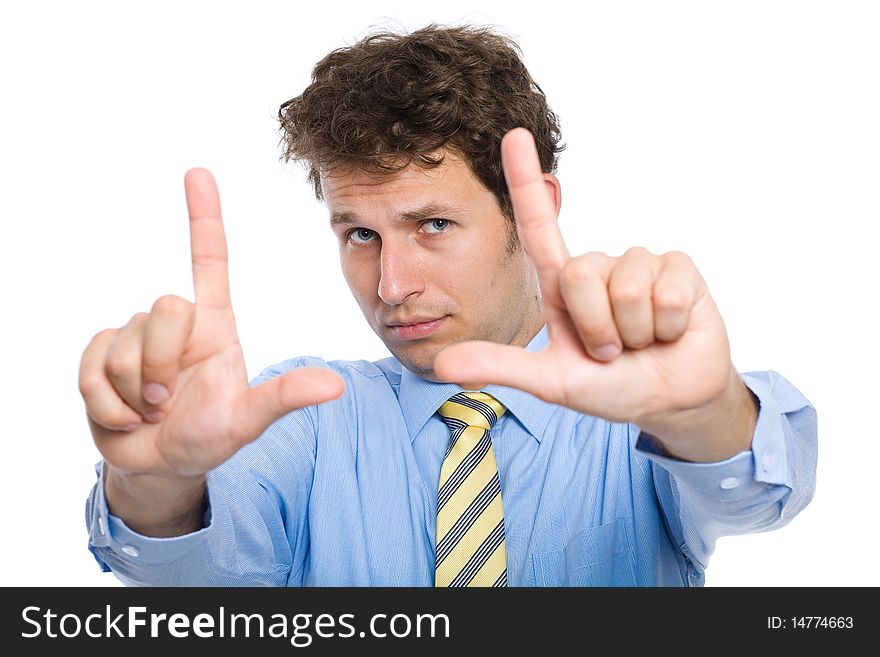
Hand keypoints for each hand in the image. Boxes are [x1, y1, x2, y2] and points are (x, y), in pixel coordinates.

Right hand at [79, 169, 344, 478]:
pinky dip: (109, 407)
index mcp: (214, 325)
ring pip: (124, 347)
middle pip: (163, 305)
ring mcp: (132, 339)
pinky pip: (91, 372)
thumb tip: (336, 386)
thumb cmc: (208, 435)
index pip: (209, 260)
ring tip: (153, 411)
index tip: (198, 173)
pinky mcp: (97, 359)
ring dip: (137, 395)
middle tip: (171, 401)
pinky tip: (126, 418)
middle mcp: (173, 324)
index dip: (204, 216)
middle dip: (163, 364)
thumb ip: (284, 398)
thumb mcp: (247, 420)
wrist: (160, 466)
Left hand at [434, 128, 737, 435]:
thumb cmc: (609, 387)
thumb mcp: (551, 381)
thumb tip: (444, 365)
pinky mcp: (679, 268)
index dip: (525, 180)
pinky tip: (671, 331)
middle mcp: (598, 266)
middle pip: (580, 274)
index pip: (539, 225)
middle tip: (610, 350)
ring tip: (641, 342)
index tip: (514, 134)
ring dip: (634, 332)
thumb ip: (502, 368)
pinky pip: (666, 291)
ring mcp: (639, 264)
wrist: (670, 400)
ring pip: (626, 287)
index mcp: (562, 284)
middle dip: (597, 327)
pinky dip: (667, 325)